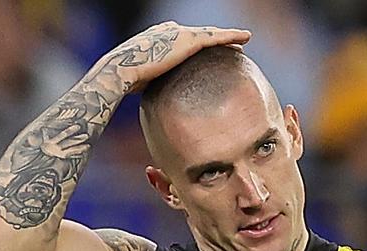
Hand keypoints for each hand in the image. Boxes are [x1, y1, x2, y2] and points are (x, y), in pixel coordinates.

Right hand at [91, 22, 250, 92]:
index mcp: (156, 38)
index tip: (204, 52)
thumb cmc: (124, 80)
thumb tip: (155, 104)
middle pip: (198, 34)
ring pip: (209, 34)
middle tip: (230, 45)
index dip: (195, 44)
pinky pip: (216, 37)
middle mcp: (169, 31)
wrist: (120, 71)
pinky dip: (232, 36)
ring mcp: (179, 34)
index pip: (181, 40)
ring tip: (242, 40)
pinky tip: (245, 38)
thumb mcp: (140, 80)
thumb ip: (151, 83)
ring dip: (226, 36)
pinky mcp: (188, 40)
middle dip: (213, 39)